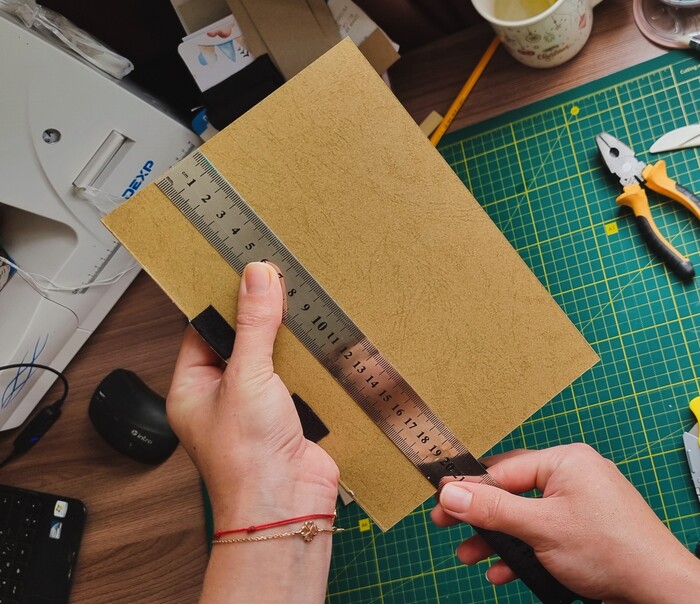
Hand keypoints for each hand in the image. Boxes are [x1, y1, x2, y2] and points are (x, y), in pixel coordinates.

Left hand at [166, 262, 339, 527]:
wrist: (286, 505)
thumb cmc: (246, 459)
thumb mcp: (247, 377)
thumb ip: (253, 326)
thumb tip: (256, 279)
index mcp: (193, 388)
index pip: (203, 331)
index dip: (222, 302)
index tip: (242, 273)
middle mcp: (223, 396)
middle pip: (241, 342)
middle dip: (259, 318)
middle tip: (276, 283)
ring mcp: (257, 406)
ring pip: (271, 359)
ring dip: (286, 340)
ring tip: (300, 306)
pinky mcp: (288, 415)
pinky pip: (296, 378)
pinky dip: (307, 362)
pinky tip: (319, 341)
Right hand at [431, 443, 699, 602]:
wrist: (661, 592)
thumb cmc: (612, 551)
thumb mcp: (540, 528)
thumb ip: (492, 509)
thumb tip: (451, 493)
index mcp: (564, 460)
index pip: (504, 469)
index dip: (470, 487)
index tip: (441, 499)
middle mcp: (572, 475)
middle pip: (511, 491)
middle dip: (480, 515)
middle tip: (446, 523)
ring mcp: (579, 503)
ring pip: (524, 515)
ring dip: (497, 537)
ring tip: (470, 555)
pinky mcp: (584, 528)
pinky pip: (543, 531)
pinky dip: (522, 549)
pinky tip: (503, 570)